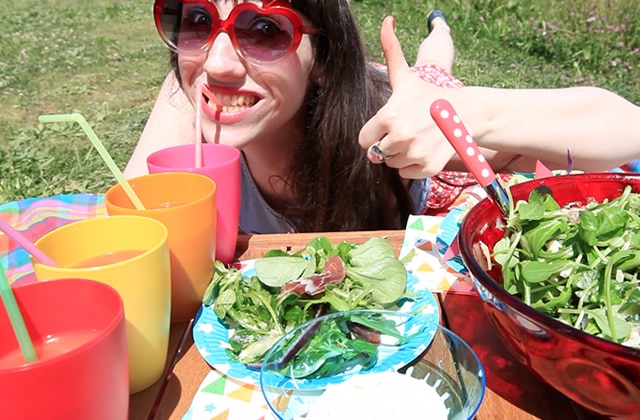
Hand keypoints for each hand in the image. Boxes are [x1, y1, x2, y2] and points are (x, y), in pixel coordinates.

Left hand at [359, 16, 455, 178]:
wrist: (465, 112)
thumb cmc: (429, 94)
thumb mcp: (405, 76)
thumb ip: (391, 51)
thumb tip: (386, 20)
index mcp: (388, 117)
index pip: (364, 140)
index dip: (374, 132)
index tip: (389, 124)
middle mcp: (400, 138)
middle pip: (378, 153)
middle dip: (388, 143)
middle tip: (406, 129)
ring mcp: (415, 154)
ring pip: (392, 164)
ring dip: (400, 154)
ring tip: (416, 137)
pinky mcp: (427, 168)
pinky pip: (407, 173)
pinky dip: (413, 165)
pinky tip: (424, 149)